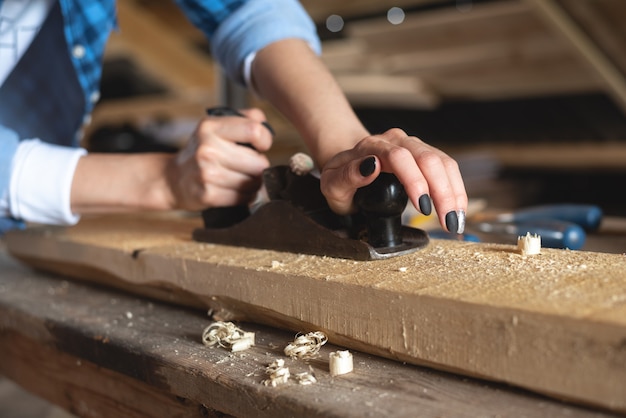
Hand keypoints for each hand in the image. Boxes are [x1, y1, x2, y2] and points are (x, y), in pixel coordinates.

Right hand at [166, 108, 272, 210]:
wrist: (173, 179)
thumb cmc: (202, 152)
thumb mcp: (216, 127)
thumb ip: (245, 118)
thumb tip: (264, 125)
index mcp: (211, 127)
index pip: (255, 131)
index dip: (265, 141)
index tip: (259, 146)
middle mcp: (208, 149)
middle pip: (259, 163)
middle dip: (259, 166)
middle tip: (248, 166)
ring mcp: (207, 173)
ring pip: (254, 182)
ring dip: (253, 183)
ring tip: (241, 178)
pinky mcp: (208, 195)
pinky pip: (244, 198)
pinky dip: (245, 196)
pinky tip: (235, 190)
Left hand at [319, 128, 467, 232]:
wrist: (349, 166)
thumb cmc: (341, 179)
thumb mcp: (332, 184)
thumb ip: (347, 177)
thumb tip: (370, 166)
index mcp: (373, 146)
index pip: (400, 157)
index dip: (415, 181)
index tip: (422, 207)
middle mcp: (397, 141)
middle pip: (428, 158)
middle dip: (442, 191)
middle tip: (447, 222)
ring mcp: (414, 145)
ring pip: (443, 162)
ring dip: (454, 191)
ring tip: (455, 220)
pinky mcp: (426, 155)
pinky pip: (447, 167)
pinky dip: (455, 189)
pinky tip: (457, 210)